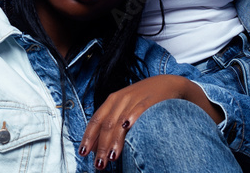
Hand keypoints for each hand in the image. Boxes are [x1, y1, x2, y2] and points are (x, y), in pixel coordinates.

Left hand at [79, 76, 220, 168]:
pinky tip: (128, 127)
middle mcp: (120, 99)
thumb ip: (111, 125)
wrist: (166, 84)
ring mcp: (134, 99)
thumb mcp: (124, 108)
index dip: (89, 137)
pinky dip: (132, 118)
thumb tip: (97, 148)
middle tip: (99, 164)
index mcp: (112, 101)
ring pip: (120, 121)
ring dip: (115, 140)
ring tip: (112, 157)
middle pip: (107, 124)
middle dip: (102, 146)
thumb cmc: (142, 100)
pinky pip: (139, 109)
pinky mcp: (149, 100)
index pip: (96, 120)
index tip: (83, 153)